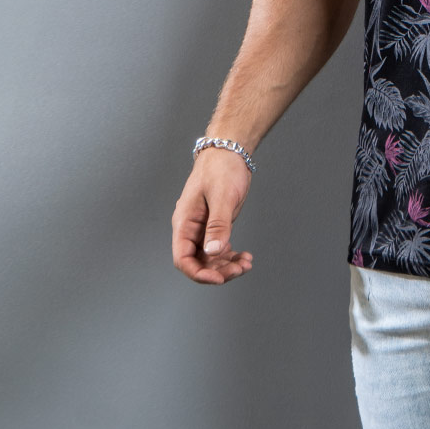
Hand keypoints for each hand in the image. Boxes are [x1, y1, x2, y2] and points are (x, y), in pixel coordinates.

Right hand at [171, 148, 254, 284]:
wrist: (229, 150)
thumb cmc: (222, 168)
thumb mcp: (222, 196)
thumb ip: (218, 225)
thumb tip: (213, 252)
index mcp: (184, 222)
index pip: (183, 258)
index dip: (199, 273)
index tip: (219, 278)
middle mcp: (190, 228)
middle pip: (197, 261)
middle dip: (218, 270)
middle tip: (241, 269)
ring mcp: (202, 227)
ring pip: (209, 257)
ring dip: (226, 265)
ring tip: (246, 264)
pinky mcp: (214, 224)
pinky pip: (218, 247)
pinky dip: (230, 255)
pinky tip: (245, 256)